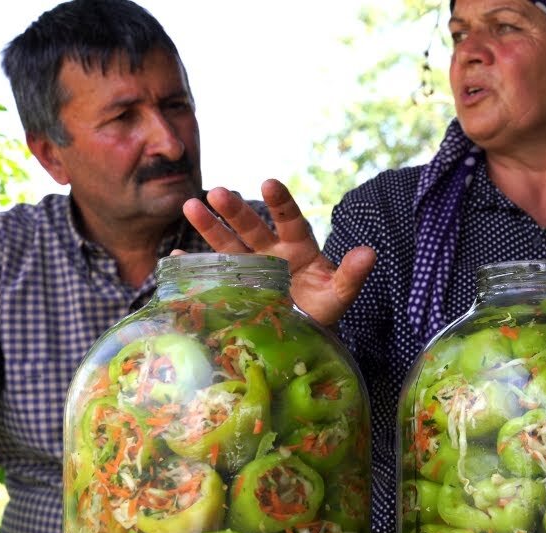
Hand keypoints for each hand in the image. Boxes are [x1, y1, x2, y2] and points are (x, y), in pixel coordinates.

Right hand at [182, 179, 375, 325]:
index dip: (281, 203)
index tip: (270, 183)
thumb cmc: (324, 309)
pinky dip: (193, 268)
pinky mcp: (232, 288)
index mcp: (298, 249)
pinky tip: (174, 260)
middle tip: (217, 192)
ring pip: (228, 245)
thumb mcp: (339, 294)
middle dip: (236, 211)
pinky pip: (210, 275)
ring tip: (190, 206)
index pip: (290, 221)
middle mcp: (271, 253)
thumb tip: (370, 252)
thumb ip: (352, 275)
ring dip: (209, 227)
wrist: (305, 335)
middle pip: (252, 228)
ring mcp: (249, 270)